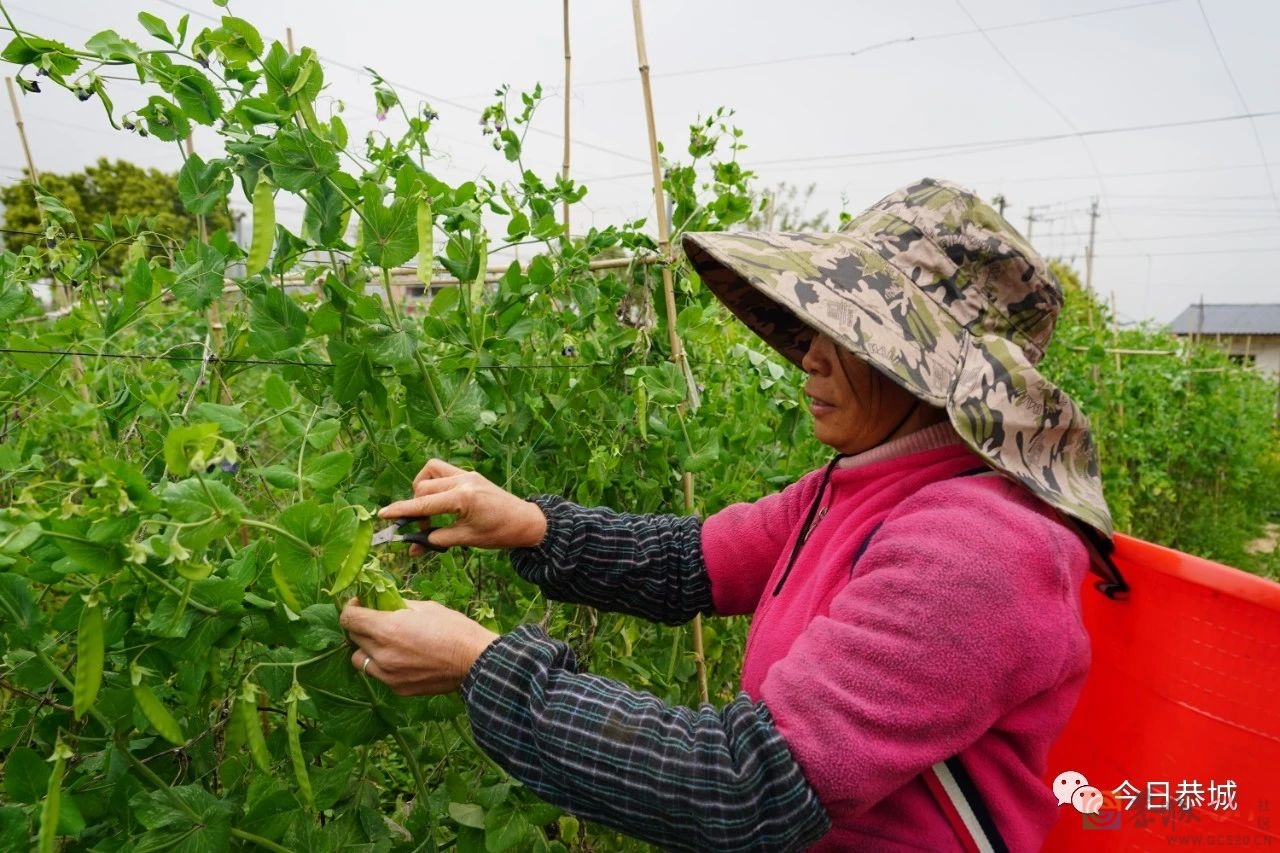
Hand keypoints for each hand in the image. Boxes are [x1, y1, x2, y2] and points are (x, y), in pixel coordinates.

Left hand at [339, 599, 498, 695]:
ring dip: (368, 649)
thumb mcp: (426, 608)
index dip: (351, 608)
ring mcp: (389, 675)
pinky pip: (380, 675)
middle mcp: (382, 654)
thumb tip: (384, 602)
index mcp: (387, 629)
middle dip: (361, 627)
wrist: (476, 662)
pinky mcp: (399, 689)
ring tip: (386, 643)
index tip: (360, 604)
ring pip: (361, 661)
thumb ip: (399, 606)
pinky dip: (384, 666)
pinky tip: (403, 658)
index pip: (349, 619)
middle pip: (353, 639)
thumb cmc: (454, 629)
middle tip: (376, 621)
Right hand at [380, 459, 546, 551]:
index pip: (423, 503)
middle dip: (415, 509)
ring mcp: (466, 474)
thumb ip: (437, 540)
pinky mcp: (470, 474)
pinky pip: (443, 470)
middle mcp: (463, 480)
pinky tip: (439, 500)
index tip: (382, 515)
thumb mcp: (467, 539)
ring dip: (422, 490)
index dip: (401, 510)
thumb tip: (412, 547)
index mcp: (463, 497)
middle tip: (421, 529)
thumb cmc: (500, 533)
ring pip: (430, 472)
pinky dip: (434, 483)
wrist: (526, 521)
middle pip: (423, 488)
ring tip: (428, 511)